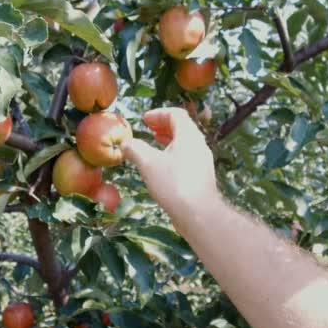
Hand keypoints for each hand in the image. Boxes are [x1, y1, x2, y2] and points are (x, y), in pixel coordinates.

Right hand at [121, 108, 217, 232]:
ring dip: (168, 141)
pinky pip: (186, 158)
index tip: (144, 119)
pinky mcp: (201, 177)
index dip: (158, 113)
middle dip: (163, 126)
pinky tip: (161, 167)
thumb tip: (124, 143)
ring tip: (153, 145)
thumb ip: (135, 149)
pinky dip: (172, 155)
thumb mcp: (148, 163)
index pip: (176, 114)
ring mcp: (202, 162)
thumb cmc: (173, 183)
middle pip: (182, 128)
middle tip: (148, 129)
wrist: (198, 214)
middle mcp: (198, 145)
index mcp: (188, 136)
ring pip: (184, 144)